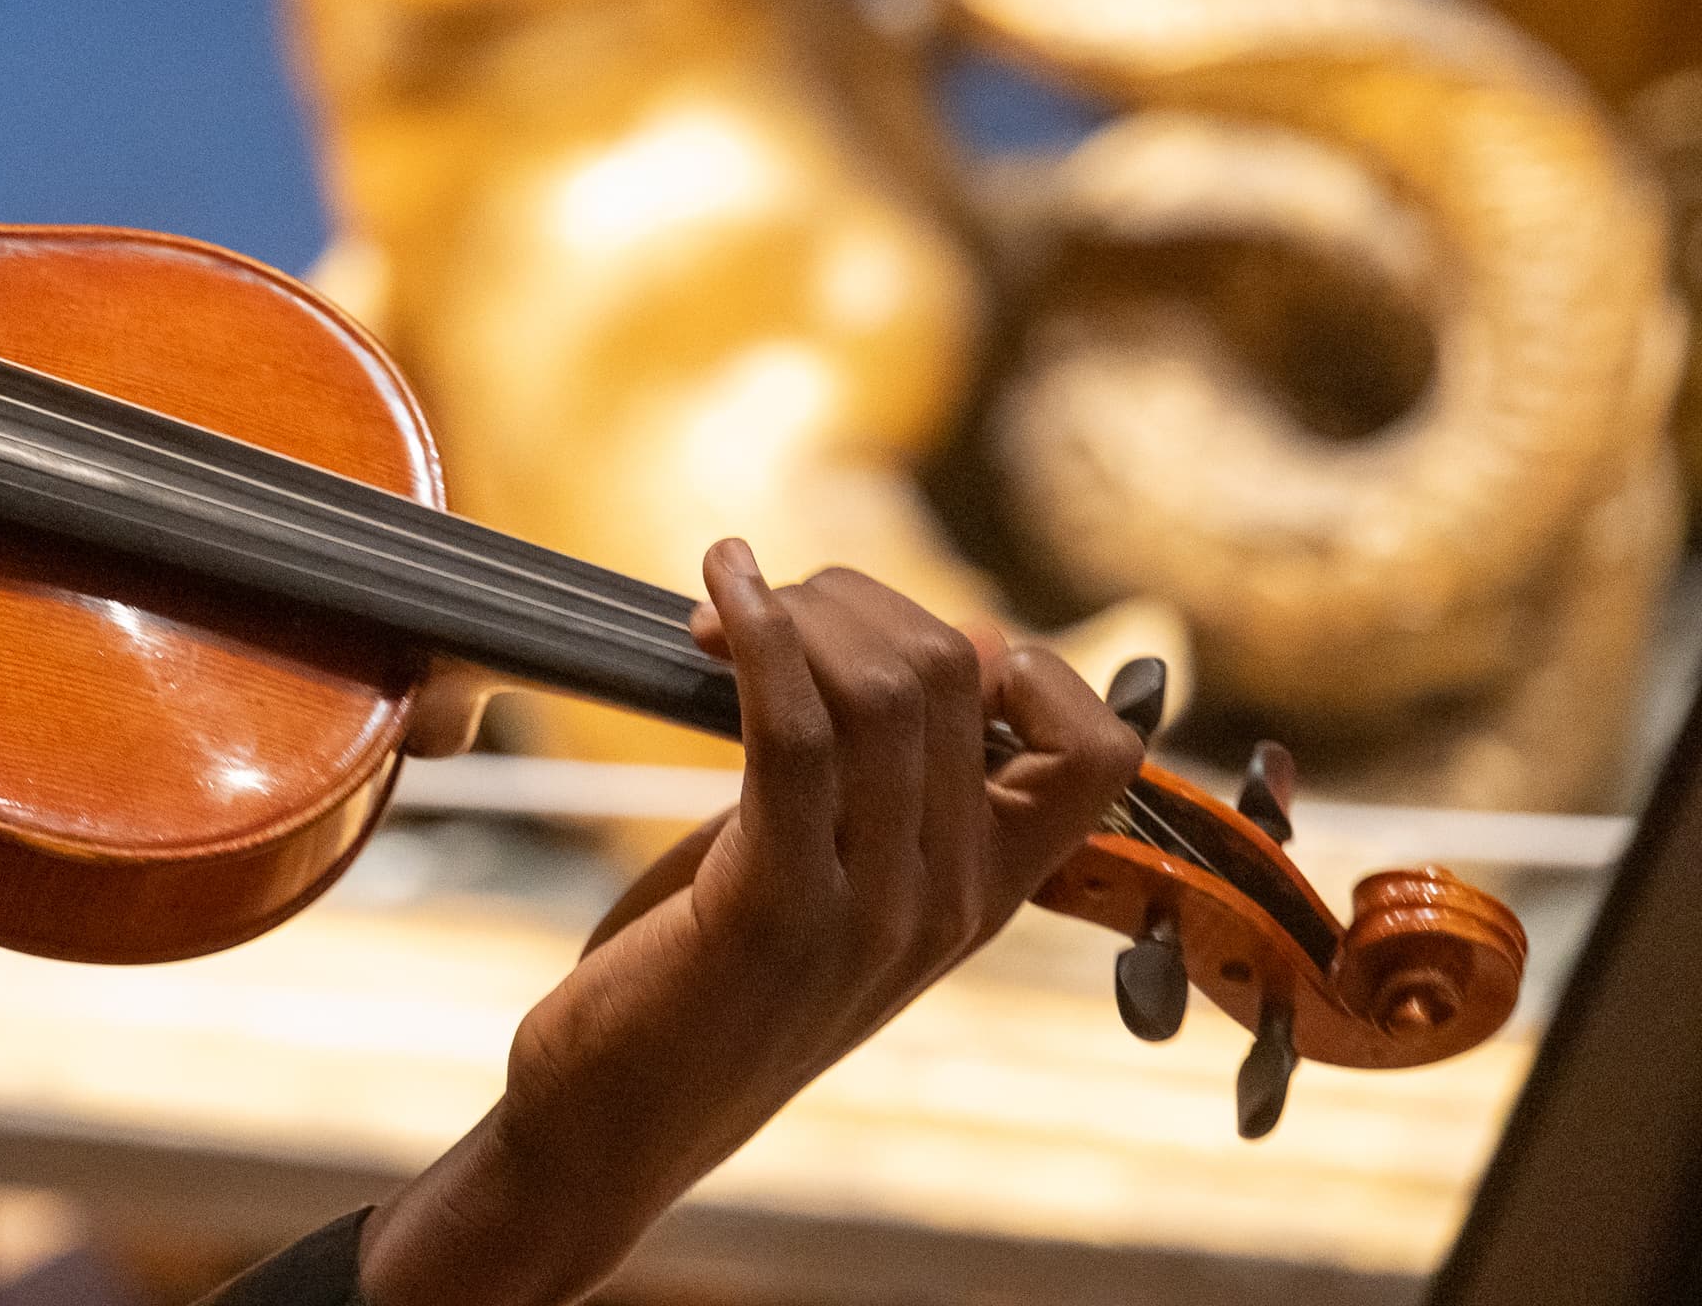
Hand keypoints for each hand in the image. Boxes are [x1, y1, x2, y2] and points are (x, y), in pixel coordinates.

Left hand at [356, 543, 1140, 1305]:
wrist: (616, 1124)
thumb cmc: (702, 979)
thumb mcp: (823, 875)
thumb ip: (882, 779)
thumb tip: (948, 638)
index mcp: (985, 896)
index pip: (1100, 749)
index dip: (1018, 659)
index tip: (896, 642)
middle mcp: (952, 903)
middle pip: (958, 673)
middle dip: (852, 602)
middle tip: (757, 606)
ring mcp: (875, 911)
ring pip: (884, 688)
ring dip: (797, 608)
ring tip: (721, 603)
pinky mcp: (776, 907)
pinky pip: (797, 727)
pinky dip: (758, 632)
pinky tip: (718, 591)